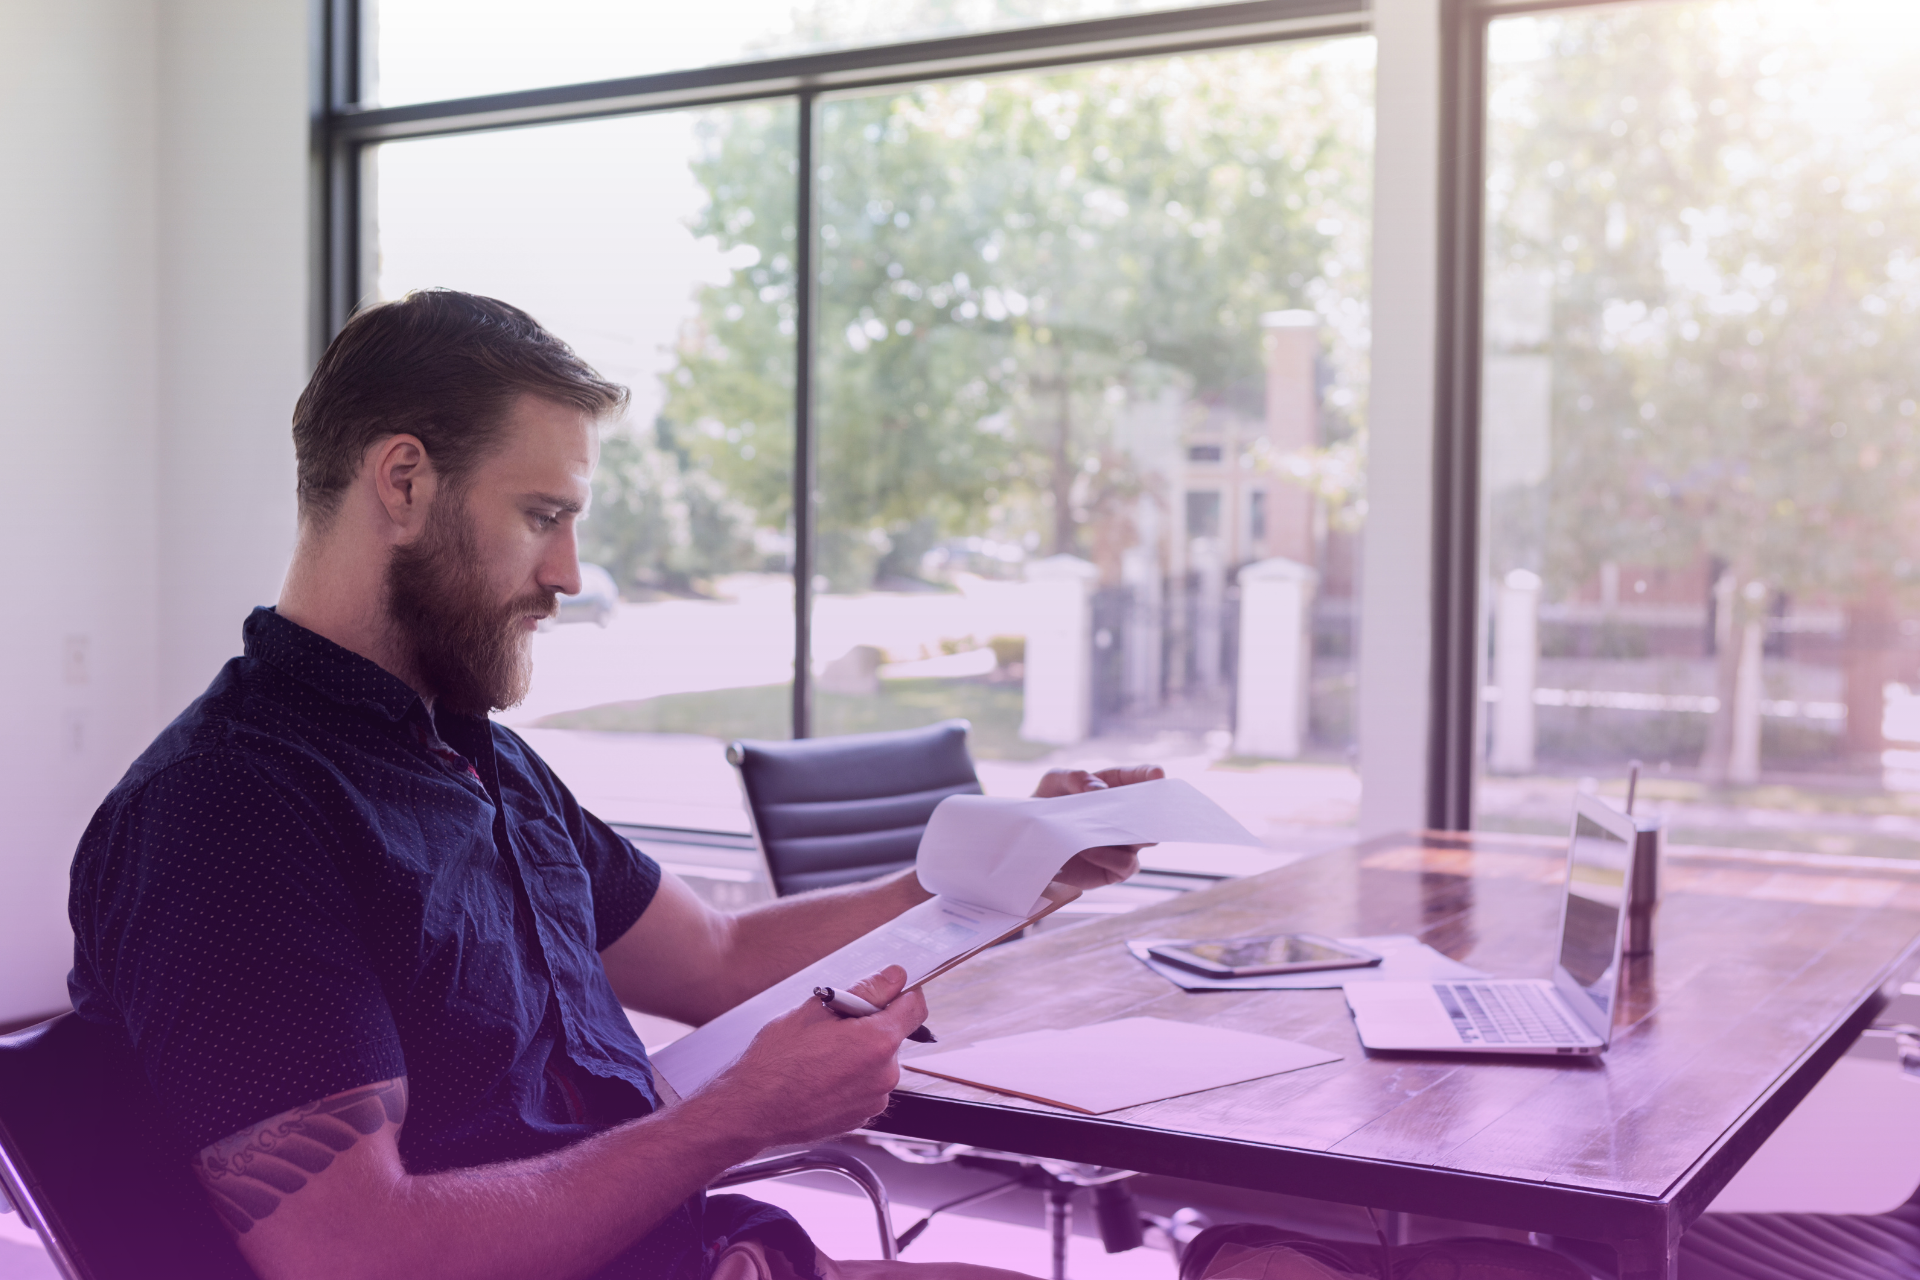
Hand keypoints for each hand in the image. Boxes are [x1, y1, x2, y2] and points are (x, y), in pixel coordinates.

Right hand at [700, 966, 926, 1148]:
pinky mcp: (862, 1116)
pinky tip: (820, 1077)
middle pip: (893, 1035)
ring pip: (878, 1062)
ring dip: (859, 1054)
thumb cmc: (776, 1061)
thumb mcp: (817, 1010)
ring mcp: (874, 1099)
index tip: (885, 992)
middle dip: (870, 1025)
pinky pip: (866, 1086)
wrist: (752, 1111)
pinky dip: (851, 1078)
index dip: (901, 993)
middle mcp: (885, 1074)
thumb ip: (865, 991)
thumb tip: (893, 977)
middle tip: (832, 1027)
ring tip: (820, 1056)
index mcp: (878, 1041)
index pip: (915, 1006)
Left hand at [1031, 764, 1165, 888]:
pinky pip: (1127, 865)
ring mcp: (1125, 844)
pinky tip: (1087, 850)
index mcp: (1115, 788)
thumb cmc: (1046, 805)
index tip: (1157, 775)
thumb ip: (1074, 777)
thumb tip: (1097, 789)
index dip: (1152, 776)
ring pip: (1146, 840)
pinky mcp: (1115, 869)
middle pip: (1152, 814)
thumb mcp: (1054, 782)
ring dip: (1129, 833)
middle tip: (1142, 807)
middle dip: (1149, 810)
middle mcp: (1126, 817)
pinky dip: (1110, 857)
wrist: (1031, 840)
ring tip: (1105, 827)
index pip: (1141, 779)